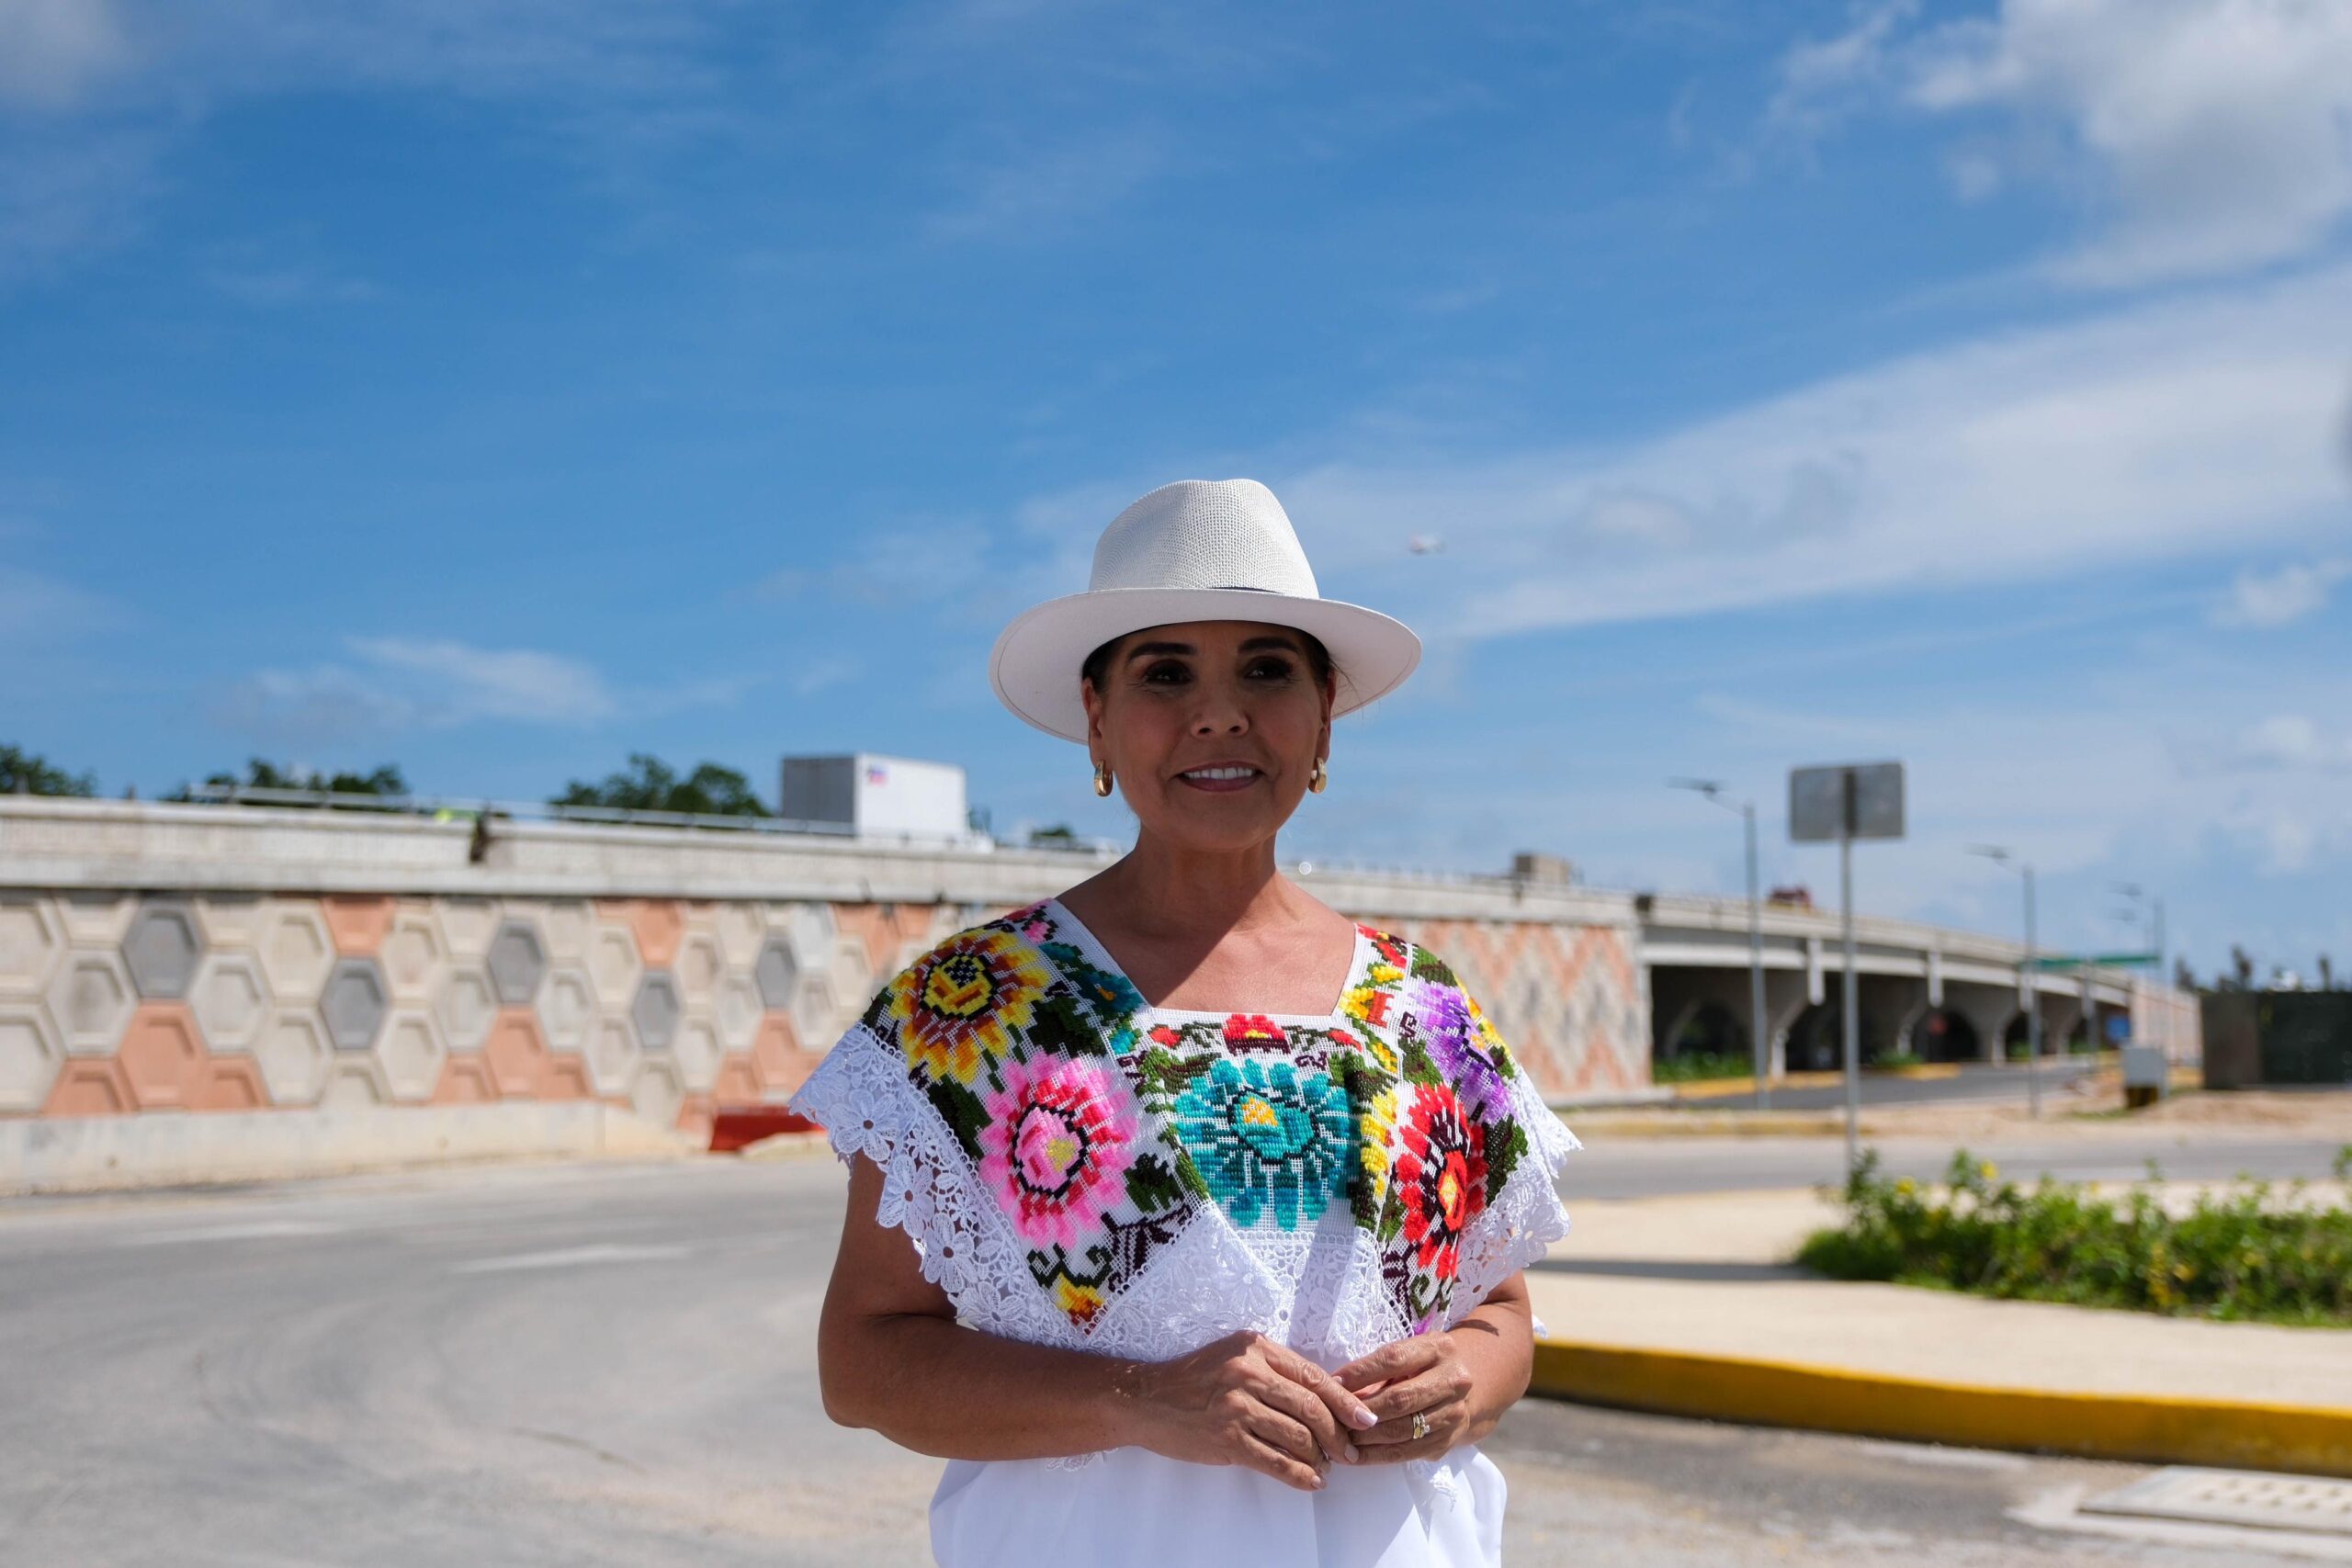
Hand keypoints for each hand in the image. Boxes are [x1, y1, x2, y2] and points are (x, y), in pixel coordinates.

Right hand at [1119, 1331, 1380, 1490]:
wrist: (1146, 1399)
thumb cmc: (1195, 1378)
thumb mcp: (1235, 1357)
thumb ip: (1275, 1371)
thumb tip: (1324, 1399)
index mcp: (1256, 1348)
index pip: (1313, 1376)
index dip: (1345, 1401)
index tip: (1365, 1419)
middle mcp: (1248, 1374)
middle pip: (1311, 1408)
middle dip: (1338, 1435)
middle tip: (1350, 1452)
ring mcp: (1236, 1408)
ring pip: (1297, 1436)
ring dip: (1319, 1457)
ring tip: (1326, 1466)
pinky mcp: (1226, 1440)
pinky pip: (1275, 1461)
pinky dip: (1299, 1475)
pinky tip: (1310, 1481)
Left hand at [1332, 1333, 1475, 1463]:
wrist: (1472, 1386)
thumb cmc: (1425, 1366)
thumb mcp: (1409, 1355)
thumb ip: (1377, 1371)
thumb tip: (1337, 1390)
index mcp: (1438, 1349)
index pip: (1393, 1359)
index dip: (1360, 1373)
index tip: (1332, 1383)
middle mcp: (1453, 1380)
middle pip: (1399, 1399)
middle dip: (1362, 1411)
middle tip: (1332, 1418)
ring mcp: (1454, 1413)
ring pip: (1402, 1430)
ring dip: (1366, 1438)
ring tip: (1339, 1439)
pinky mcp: (1448, 1440)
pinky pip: (1408, 1452)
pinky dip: (1377, 1456)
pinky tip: (1356, 1455)